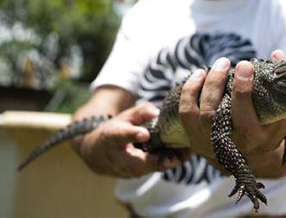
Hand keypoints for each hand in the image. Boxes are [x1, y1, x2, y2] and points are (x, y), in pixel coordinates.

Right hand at [75, 102, 189, 177]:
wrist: (98, 153)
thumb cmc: (115, 130)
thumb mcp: (124, 117)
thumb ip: (140, 112)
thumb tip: (156, 112)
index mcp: (113, 137)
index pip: (121, 136)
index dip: (132, 135)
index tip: (144, 134)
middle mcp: (118, 157)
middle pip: (138, 161)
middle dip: (158, 160)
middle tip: (177, 154)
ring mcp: (127, 169)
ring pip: (150, 167)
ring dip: (168, 161)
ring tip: (187, 151)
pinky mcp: (137, 173)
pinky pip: (155, 169)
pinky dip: (169, 162)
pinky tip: (185, 154)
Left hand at [179, 50, 285, 176]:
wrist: (254, 157)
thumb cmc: (269, 127)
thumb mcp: (280, 110)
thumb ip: (278, 83)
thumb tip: (277, 54)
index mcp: (256, 138)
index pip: (243, 112)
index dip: (242, 86)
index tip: (245, 65)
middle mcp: (231, 145)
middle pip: (215, 113)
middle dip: (216, 83)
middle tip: (224, 62)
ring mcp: (210, 145)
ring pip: (199, 113)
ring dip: (202, 86)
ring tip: (212, 67)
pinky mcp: (197, 141)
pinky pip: (186, 114)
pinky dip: (189, 92)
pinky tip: (198, 76)